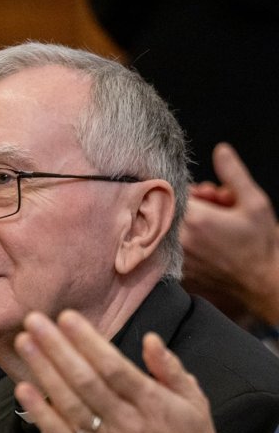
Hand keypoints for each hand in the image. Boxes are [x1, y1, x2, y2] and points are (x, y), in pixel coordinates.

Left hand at [13, 310, 245, 432]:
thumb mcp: (195, 405)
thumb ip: (171, 370)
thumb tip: (149, 339)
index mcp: (151, 402)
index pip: (112, 364)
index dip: (86, 340)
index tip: (65, 317)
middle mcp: (124, 420)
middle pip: (83, 377)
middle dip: (56, 347)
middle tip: (31, 321)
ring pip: (67, 401)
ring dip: (43, 371)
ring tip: (23, 344)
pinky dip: (41, 412)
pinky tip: (24, 390)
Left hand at [181, 142, 278, 323]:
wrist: (261, 283)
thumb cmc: (261, 244)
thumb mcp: (254, 202)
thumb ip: (233, 173)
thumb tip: (220, 150)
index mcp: (196, 220)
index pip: (176, 192)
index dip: (194, 191)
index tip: (209, 195)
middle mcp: (179, 239)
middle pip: (172, 210)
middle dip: (194, 205)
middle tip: (218, 209)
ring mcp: (174, 258)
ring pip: (171, 229)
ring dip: (189, 224)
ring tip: (216, 229)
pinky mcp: (175, 271)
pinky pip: (172, 248)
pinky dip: (186, 242)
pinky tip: (208, 245)